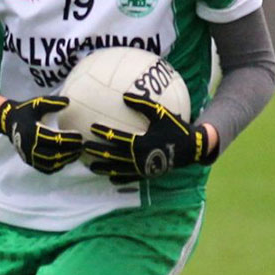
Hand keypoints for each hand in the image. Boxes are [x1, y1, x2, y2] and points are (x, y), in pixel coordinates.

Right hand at [0, 96, 82, 173]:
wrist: (10, 122)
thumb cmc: (26, 111)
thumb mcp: (37, 103)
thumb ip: (52, 102)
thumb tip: (68, 101)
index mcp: (31, 132)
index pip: (53, 139)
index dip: (69, 139)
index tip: (80, 136)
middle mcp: (28, 147)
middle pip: (53, 154)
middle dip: (70, 151)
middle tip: (81, 146)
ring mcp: (28, 156)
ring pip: (51, 164)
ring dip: (65, 160)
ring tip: (77, 153)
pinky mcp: (30, 162)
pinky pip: (46, 168)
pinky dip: (58, 166)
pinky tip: (67, 159)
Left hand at [84, 93, 213, 183]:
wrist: (192, 149)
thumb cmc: (176, 128)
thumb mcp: (161, 113)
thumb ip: (142, 104)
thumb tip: (124, 95)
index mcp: (141, 143)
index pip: (117, 138)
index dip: (103, 133)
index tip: (91, 128)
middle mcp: (139, 158)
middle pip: (112, 156)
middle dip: (96, 152)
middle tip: (82, 148)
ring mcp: (142, 168)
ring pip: (118, 170)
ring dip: (103, 168)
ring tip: (91, 167)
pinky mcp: (147, 175)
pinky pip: (130, 179)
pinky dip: (119, 179)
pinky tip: (110, 178)